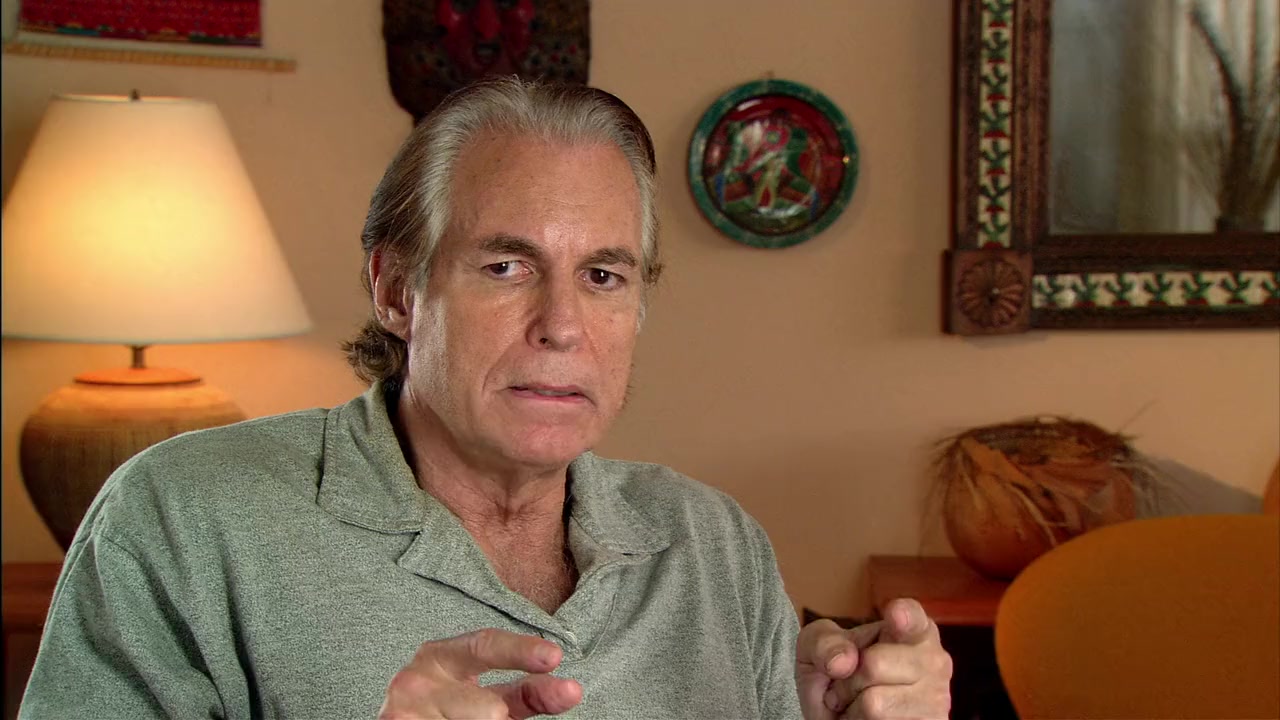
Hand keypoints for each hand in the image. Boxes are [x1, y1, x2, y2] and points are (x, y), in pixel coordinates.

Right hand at [379, 628, 582, 719]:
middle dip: (493, 716)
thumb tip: (570, 691)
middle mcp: (419, 677)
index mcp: (444, 655)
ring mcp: (402, 707)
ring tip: (465, 719)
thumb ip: (524, 694)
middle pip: (482, 706)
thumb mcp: (487, 698)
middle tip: (497, 717)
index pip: (486, 646)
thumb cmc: (451, 711)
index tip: (554, 656)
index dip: (520, 651)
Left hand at [795, 598, 951, 719]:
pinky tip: (868, 719)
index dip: (902, 615)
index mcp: (912, 628)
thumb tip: (844, 661)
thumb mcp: (816, 646)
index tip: (894, 615)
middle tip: (848, 683)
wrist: (835, 712)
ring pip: (874, 703)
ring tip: (859, 703)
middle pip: (874, 664)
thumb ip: (823, 643)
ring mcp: (936, 697)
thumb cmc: (834, 672)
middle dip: (847, 679)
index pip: (912, 616)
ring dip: (853, 708)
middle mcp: (934, 660)